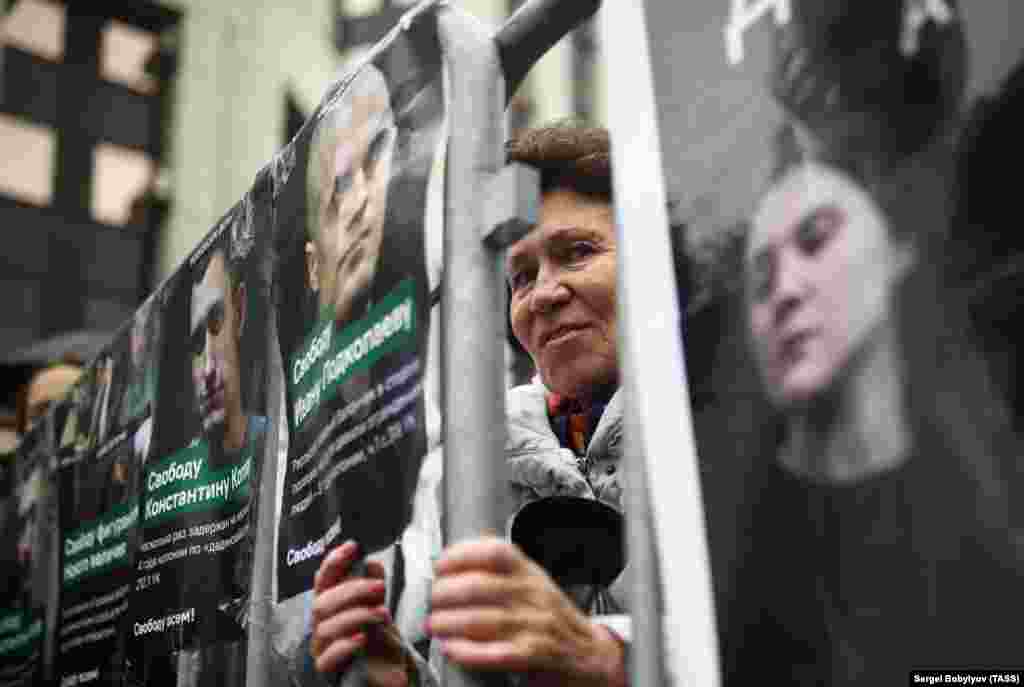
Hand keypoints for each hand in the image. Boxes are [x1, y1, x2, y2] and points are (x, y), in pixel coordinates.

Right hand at [311, 541, 411, 686]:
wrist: (385, 666)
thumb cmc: (376, 633)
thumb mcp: (377, 605)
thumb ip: (373, 585)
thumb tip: (371, 563)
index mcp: (330, 602)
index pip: (324, 579)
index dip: (334, 561)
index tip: (353, 547)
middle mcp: (321, 622)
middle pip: (322, 602)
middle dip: (352, 590)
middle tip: (379, 587)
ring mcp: (321, 645)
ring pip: (326, 627)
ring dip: (357, 615)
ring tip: (383, 613)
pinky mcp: (327, 667)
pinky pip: (328, 657)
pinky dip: (345, 645)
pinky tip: (363, 638)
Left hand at [427, 537, 626, 686]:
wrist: (591, 655)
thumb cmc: (554, 619)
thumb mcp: (534, 584)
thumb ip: (503, 571)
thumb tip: (456, 559)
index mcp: (530, 573)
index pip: (495, 552)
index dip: (462, 554)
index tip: (440, 564)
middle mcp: (533, 595)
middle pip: (481, 586)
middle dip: (447, 593)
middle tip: (432, 600)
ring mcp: (535, 625)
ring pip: (484, 619)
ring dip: (451, 622)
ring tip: (434, 624)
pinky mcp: (535, 656)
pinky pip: (496, 652)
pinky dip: (469, 651)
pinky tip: (452, 649)